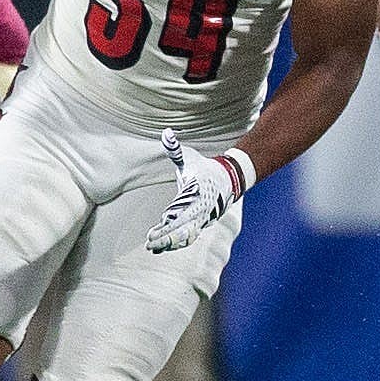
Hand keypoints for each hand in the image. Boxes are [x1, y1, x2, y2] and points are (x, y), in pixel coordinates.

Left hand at [147, 130, 241, 253]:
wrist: (228, 179)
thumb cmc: (204, 169)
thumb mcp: (190, 159)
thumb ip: (175, 149)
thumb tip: (166, 132)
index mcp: (195, 196)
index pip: (179, 215)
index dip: (166, 226)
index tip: (153, 233)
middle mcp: (200, 211)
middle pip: (183, 230)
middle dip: (166, 238)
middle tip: (151, 244)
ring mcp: (202, 219)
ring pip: (186, 236)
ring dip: (171, 244)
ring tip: (155, 248)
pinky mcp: (201, 223)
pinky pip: (189, 236)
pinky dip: (177, 243)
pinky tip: (163, 247)